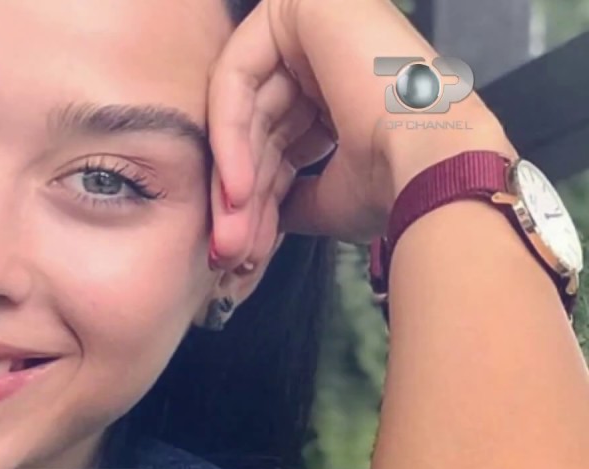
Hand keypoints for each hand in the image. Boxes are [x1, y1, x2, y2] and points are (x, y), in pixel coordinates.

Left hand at [206, 0, 516, 270]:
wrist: (435, 163)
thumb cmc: (398, 182)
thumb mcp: (329, 196)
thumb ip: (288, 196)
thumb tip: (254, 217)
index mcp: (344, 84)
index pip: (276, 137)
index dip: (255, 194)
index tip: (240, 249)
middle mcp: (330, 49)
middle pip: (258, 125)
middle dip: (240, 195)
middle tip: (230, 250)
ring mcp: (316, 22)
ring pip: (242, 107)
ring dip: (233, 179)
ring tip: (232, 237)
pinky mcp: (300, 8)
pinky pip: (235, 76)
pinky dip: (228, 137)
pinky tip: (235, 190)